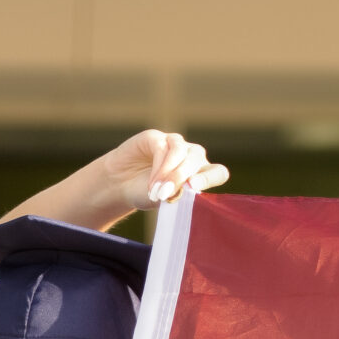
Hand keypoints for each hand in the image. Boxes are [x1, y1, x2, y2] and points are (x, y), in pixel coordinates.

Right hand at [99, 130, 229, 214]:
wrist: (121, 186)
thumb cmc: (148, 195)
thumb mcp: (166, 201)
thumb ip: (180, 195)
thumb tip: (189, 190)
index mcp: (200, 173)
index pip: (218, 172)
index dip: (211, 177)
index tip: (195, 187)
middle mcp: (191, 156)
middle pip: (197, 159)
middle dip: (182, 177)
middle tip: (167, 194)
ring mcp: (175, 144)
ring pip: (180, 152)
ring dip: (169, 173)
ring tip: (157, 192)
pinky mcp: (156, 137)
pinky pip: (162, 148)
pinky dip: (158, 168)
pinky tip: (151, 184)